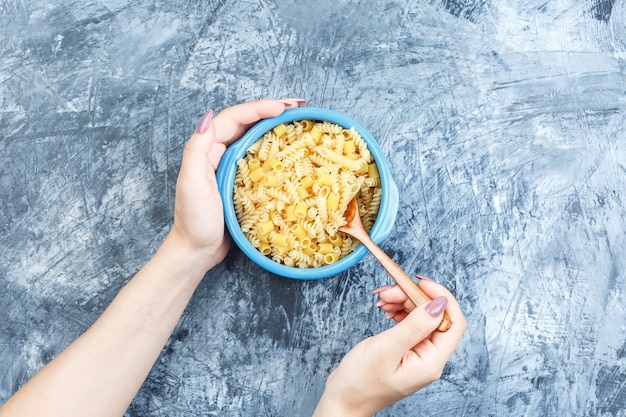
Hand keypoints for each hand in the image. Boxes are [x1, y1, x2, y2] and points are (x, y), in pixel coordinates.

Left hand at [167, 98, 305, 271]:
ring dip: (275, 126)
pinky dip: (275, 148)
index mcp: (207, 149)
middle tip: (298, 107)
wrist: (197, 251)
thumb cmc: (194, 221)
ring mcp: (231, 167)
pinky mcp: (242, 181)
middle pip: (247, 123)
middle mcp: (219, 153)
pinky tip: (290, 150)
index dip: (258, 108)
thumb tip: (209, 117)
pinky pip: (260, 157)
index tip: (283, 108)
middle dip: (271, 111)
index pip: (234, 118)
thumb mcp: (192, 185)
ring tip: (297, 120)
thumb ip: (197, 150)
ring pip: (255, 138)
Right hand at [313, 278, 465, 416]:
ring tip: (383, 299)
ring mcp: (418, 353)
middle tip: (390, 290)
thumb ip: (414, 326)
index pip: (453, 323)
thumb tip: (439, 304)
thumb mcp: (386, 349)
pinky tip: (386, 308)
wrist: (343, 398)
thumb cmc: (361, 382)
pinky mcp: (407, 349)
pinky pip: (410, 322)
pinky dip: (399, 310)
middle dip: (414, 297)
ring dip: (404, 301)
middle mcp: (429, 358)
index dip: (441, 298)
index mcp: (431, 361)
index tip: (420, 282)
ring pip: (421, 315)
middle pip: (435, 316)